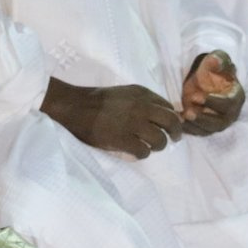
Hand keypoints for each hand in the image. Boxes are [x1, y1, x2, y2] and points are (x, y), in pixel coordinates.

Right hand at [41, 78, 183, 158]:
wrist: (72, 106)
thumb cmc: (96, 100)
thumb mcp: (124, 93)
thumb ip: (144, 100)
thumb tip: (167, 113)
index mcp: (142, 94)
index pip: (169, 107)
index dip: (172, 118)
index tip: (169, 126)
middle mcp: (141, 107)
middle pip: (171, 123)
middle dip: (175, 133)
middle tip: (173, 139)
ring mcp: (132, 124)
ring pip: (160, 140)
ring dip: (158, 146)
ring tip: (149, 147)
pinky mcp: (122, 139)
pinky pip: (143, 151)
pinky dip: (142, 154)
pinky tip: (135, 152)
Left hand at [180, 50, 244, 136]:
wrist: (207, 79)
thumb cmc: (214, 69)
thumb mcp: (218, 60)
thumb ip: (219, 60)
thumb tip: (215, 60)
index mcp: (236, 97)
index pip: (228, 104)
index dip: (213, 102)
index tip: (196, 97)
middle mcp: (230, 113)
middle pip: (219, 122)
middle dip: (203, 119)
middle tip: (187, 113)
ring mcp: (219, 121)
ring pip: (209, 129)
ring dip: (195, 126)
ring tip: (181, 118)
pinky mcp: (207, 126)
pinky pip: (199, 132)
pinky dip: (189, 130)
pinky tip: (178, 122)